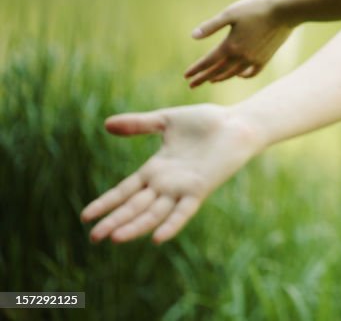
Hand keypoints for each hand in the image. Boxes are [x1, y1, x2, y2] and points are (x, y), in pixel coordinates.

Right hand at [80, 104, 262, 243]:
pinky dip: (171, 225)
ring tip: (115, 239)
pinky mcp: (200, 189)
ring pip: (154, 212)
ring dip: (136, 226)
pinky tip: (158, 238)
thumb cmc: (206, 121)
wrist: (237, 123)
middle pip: (135, 206)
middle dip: (114, 221)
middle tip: (93, 238)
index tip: (85, 217)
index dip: (106, 203)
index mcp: (156, 169)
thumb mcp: (166, 121)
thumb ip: (138, 124)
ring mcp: (182, 188)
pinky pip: (183, 211)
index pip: (124, 191)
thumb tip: (106, 124)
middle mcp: (166, 183)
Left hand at [185, 0, 292, 87]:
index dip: (196, 69)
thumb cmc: (256, 8)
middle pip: (218, 71)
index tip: (186, 76)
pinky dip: (242, 75)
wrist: (285, 12)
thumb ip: (211, 26)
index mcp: (230, 46)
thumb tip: (193, 36)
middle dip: (203, 78)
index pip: (208, 61)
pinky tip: (238, 75)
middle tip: (191, 85)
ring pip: (233, 73)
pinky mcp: (265, 59)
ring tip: (211, 80)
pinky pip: (251, 73)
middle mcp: (241, 57)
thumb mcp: (230, 13)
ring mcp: (254, 60)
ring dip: (220, 78)